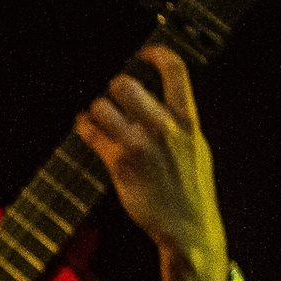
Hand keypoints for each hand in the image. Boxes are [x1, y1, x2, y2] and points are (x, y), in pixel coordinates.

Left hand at [74, 45, 231, 280]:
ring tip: (96, 117)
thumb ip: (180, 123)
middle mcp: (164, 128)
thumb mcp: (196, 148)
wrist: (186, 226)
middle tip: (113, 97)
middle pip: (126, 85)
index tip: (145, 53)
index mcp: (188, 121)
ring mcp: (140, 145)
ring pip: (103, 107)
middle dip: (115, 88)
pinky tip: (84, 127)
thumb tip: (161, 101)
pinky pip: (92, 132)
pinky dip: (84, 126)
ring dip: (95, 110)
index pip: (176, 72)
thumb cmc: (190, 188)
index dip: (158, 54)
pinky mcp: (119, 163)